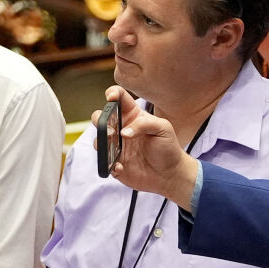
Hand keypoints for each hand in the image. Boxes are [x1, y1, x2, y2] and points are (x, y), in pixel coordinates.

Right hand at [102, 86, 202, 209]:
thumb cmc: (168, 147)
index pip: (119, 98)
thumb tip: (123, 132)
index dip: (112, 93)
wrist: (170, 174)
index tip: (111, 97)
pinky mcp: (114, 163)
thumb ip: (144, 124)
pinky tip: (120, 166)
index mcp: (133, 116)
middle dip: (100, 119)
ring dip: (101, 142)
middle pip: (101, 117)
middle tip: (111, 130)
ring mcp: (116, 146)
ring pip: (98, 140)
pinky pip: (104, 162)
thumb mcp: (163, 128)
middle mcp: (121, 129)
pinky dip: (108, 164)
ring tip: (113, 148)